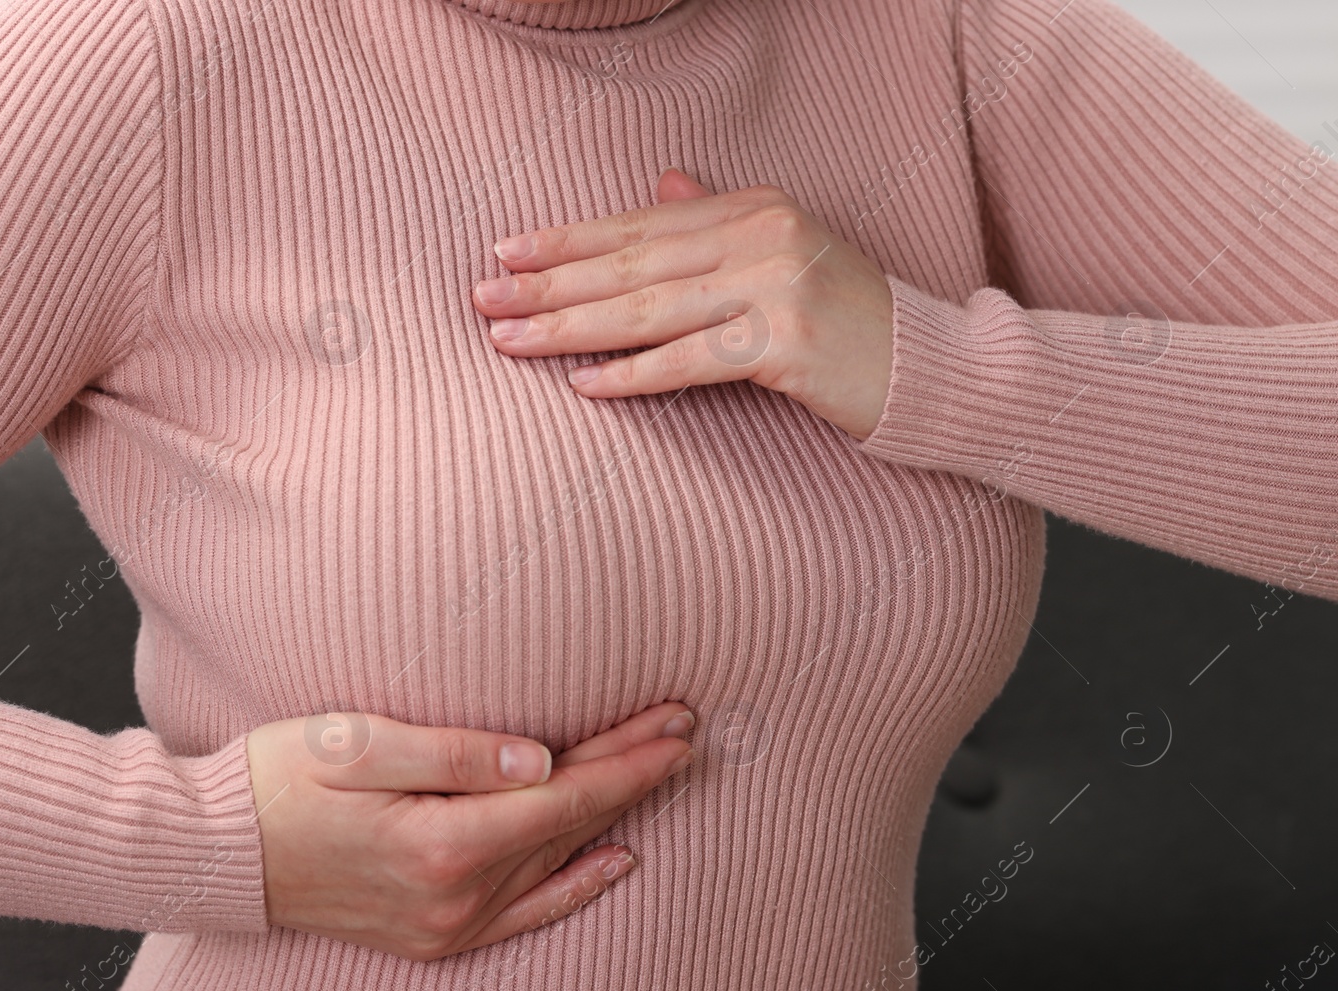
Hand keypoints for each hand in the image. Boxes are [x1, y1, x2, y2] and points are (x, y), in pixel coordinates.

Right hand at [244, 700, 694, 960]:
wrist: (219, 850)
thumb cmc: (278, 779)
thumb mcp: (358, 744)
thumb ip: (456, 752)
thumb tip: (545, 760)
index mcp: (440, 843)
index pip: (564, 795)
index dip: (627, 760)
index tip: (673, 724)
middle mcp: (454, 897)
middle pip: (569, 825)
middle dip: (633, 773)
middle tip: (683, 727)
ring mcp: (446, 925)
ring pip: (555, 860)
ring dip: (613, 813)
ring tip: (660, 768)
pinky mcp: (435, 934)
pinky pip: (527, 914)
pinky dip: (577, 886)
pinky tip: (618, 860)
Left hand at [471, 168, 894, 440]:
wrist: (928, 365)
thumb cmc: (845, 316)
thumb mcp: (785, 250)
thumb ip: (718, 216)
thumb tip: (661, 185)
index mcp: (752, 208)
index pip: (638, 225)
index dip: (566, 239)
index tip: (503, 253)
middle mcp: (761, 237)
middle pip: (631, 263)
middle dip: (548, 284)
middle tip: (482, 300)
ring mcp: (777, 288)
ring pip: (648, 310)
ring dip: (570, 329)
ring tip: (509, 341)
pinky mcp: (788, 345)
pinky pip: (692, 362)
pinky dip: (634, 375)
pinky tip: (583, 385)